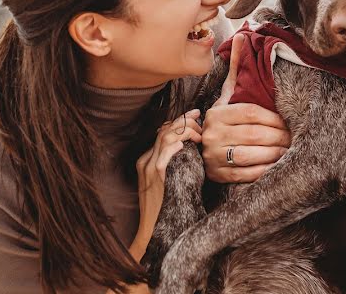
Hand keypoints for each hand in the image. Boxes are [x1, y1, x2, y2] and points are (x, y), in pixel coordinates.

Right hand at [130, 109, 202, 255]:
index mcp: (147, 160)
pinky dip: (174, 146)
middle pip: (164, 130)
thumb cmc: (166, 208)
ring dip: (184, 131)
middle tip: (199, 116)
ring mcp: (149, 168)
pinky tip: (184, 144)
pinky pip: (164, 155)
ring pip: (165, 137)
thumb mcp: (168, 182)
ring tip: (199, 133)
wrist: (153, 230)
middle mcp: (146, 161)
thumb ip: (176, 165)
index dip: (178, 121)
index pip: (162, 131)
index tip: (194, 115)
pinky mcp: (155, 176)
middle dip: (183, 120)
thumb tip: (193, 150)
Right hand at [201, 34, 290, 182]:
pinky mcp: (219, 176)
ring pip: (251, 155)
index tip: (289, 122)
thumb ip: (236, 67)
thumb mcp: (229, 93)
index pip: (252, 113)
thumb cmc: (226, 118)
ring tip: (289, 151)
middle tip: (295, 137)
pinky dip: (264, 171)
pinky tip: (277, 166)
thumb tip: (241, 35)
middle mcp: (212, 134)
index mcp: (217, 112)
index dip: (274, 118)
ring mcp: (213, 156)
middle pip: (255, 134)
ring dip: (275, 154)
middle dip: (279, 137)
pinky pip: (246, 174)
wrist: (203, 149)